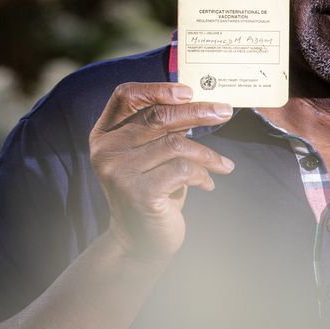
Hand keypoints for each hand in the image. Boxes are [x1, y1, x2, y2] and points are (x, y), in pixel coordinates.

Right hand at [89, 82, 234, 260]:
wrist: (140, 240)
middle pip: (158, 116)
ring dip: (207, 153)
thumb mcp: (149, 155)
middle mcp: (106, 150)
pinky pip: (182, 170)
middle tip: (224, 111)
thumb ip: (158, 128)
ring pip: (176, 144)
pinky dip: (202, 174)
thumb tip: (198, 101)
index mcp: (104, 134)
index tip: (189, 91)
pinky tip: (208, 184)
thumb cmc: (152, 189)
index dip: (158, 88)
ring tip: (222, 164)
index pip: (126, 95)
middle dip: (197, 111)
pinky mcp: (138, 192)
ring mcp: (119, 172)